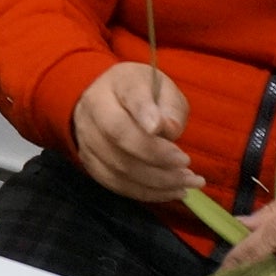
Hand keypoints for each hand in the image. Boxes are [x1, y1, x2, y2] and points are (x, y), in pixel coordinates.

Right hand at [71, 63, 200, 202]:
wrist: (109, 102)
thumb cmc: (144, 96)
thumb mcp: (164, 90)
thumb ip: (170, 108)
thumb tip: (168, 129)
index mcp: (118, 83)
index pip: (130, 95)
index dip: (144, 112)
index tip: (161, 128)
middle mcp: (94, 109)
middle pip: (119, 135)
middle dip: (156, 155)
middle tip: (186, 164)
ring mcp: (87, 138)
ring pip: (118, 166)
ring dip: (157, 180)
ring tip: (188, 182)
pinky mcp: (90, 163)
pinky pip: (117, 184)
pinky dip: (147, 192)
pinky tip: (172, 192)